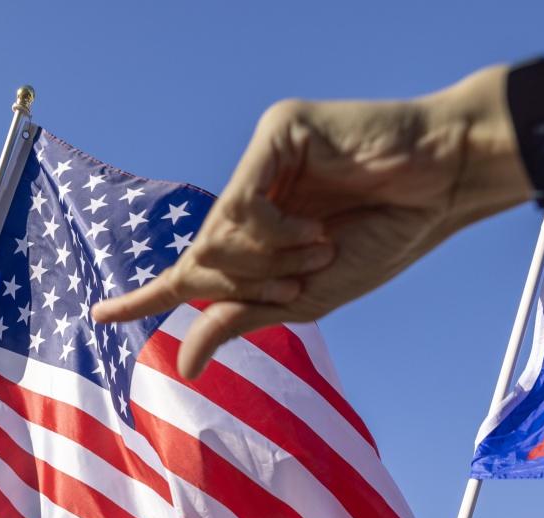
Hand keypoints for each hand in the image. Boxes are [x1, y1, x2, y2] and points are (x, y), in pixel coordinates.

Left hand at [91, 67, 526, 378]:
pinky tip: (314, 229)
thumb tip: (183, 361)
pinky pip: (242, 205)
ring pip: (218, 236)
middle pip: (205, 260)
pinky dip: (274, 233)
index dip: (145, 297)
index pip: (190, 269)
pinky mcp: (276, 131)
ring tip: (321, 245)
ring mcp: (260, 157)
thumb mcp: (304, 298)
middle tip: (303, 276)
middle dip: (251, 283)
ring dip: (267, 261)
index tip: (100, 316)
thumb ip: (239, 319)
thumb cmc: (384, 239)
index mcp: (258, 229)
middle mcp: (251, 189)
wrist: (443, 192)